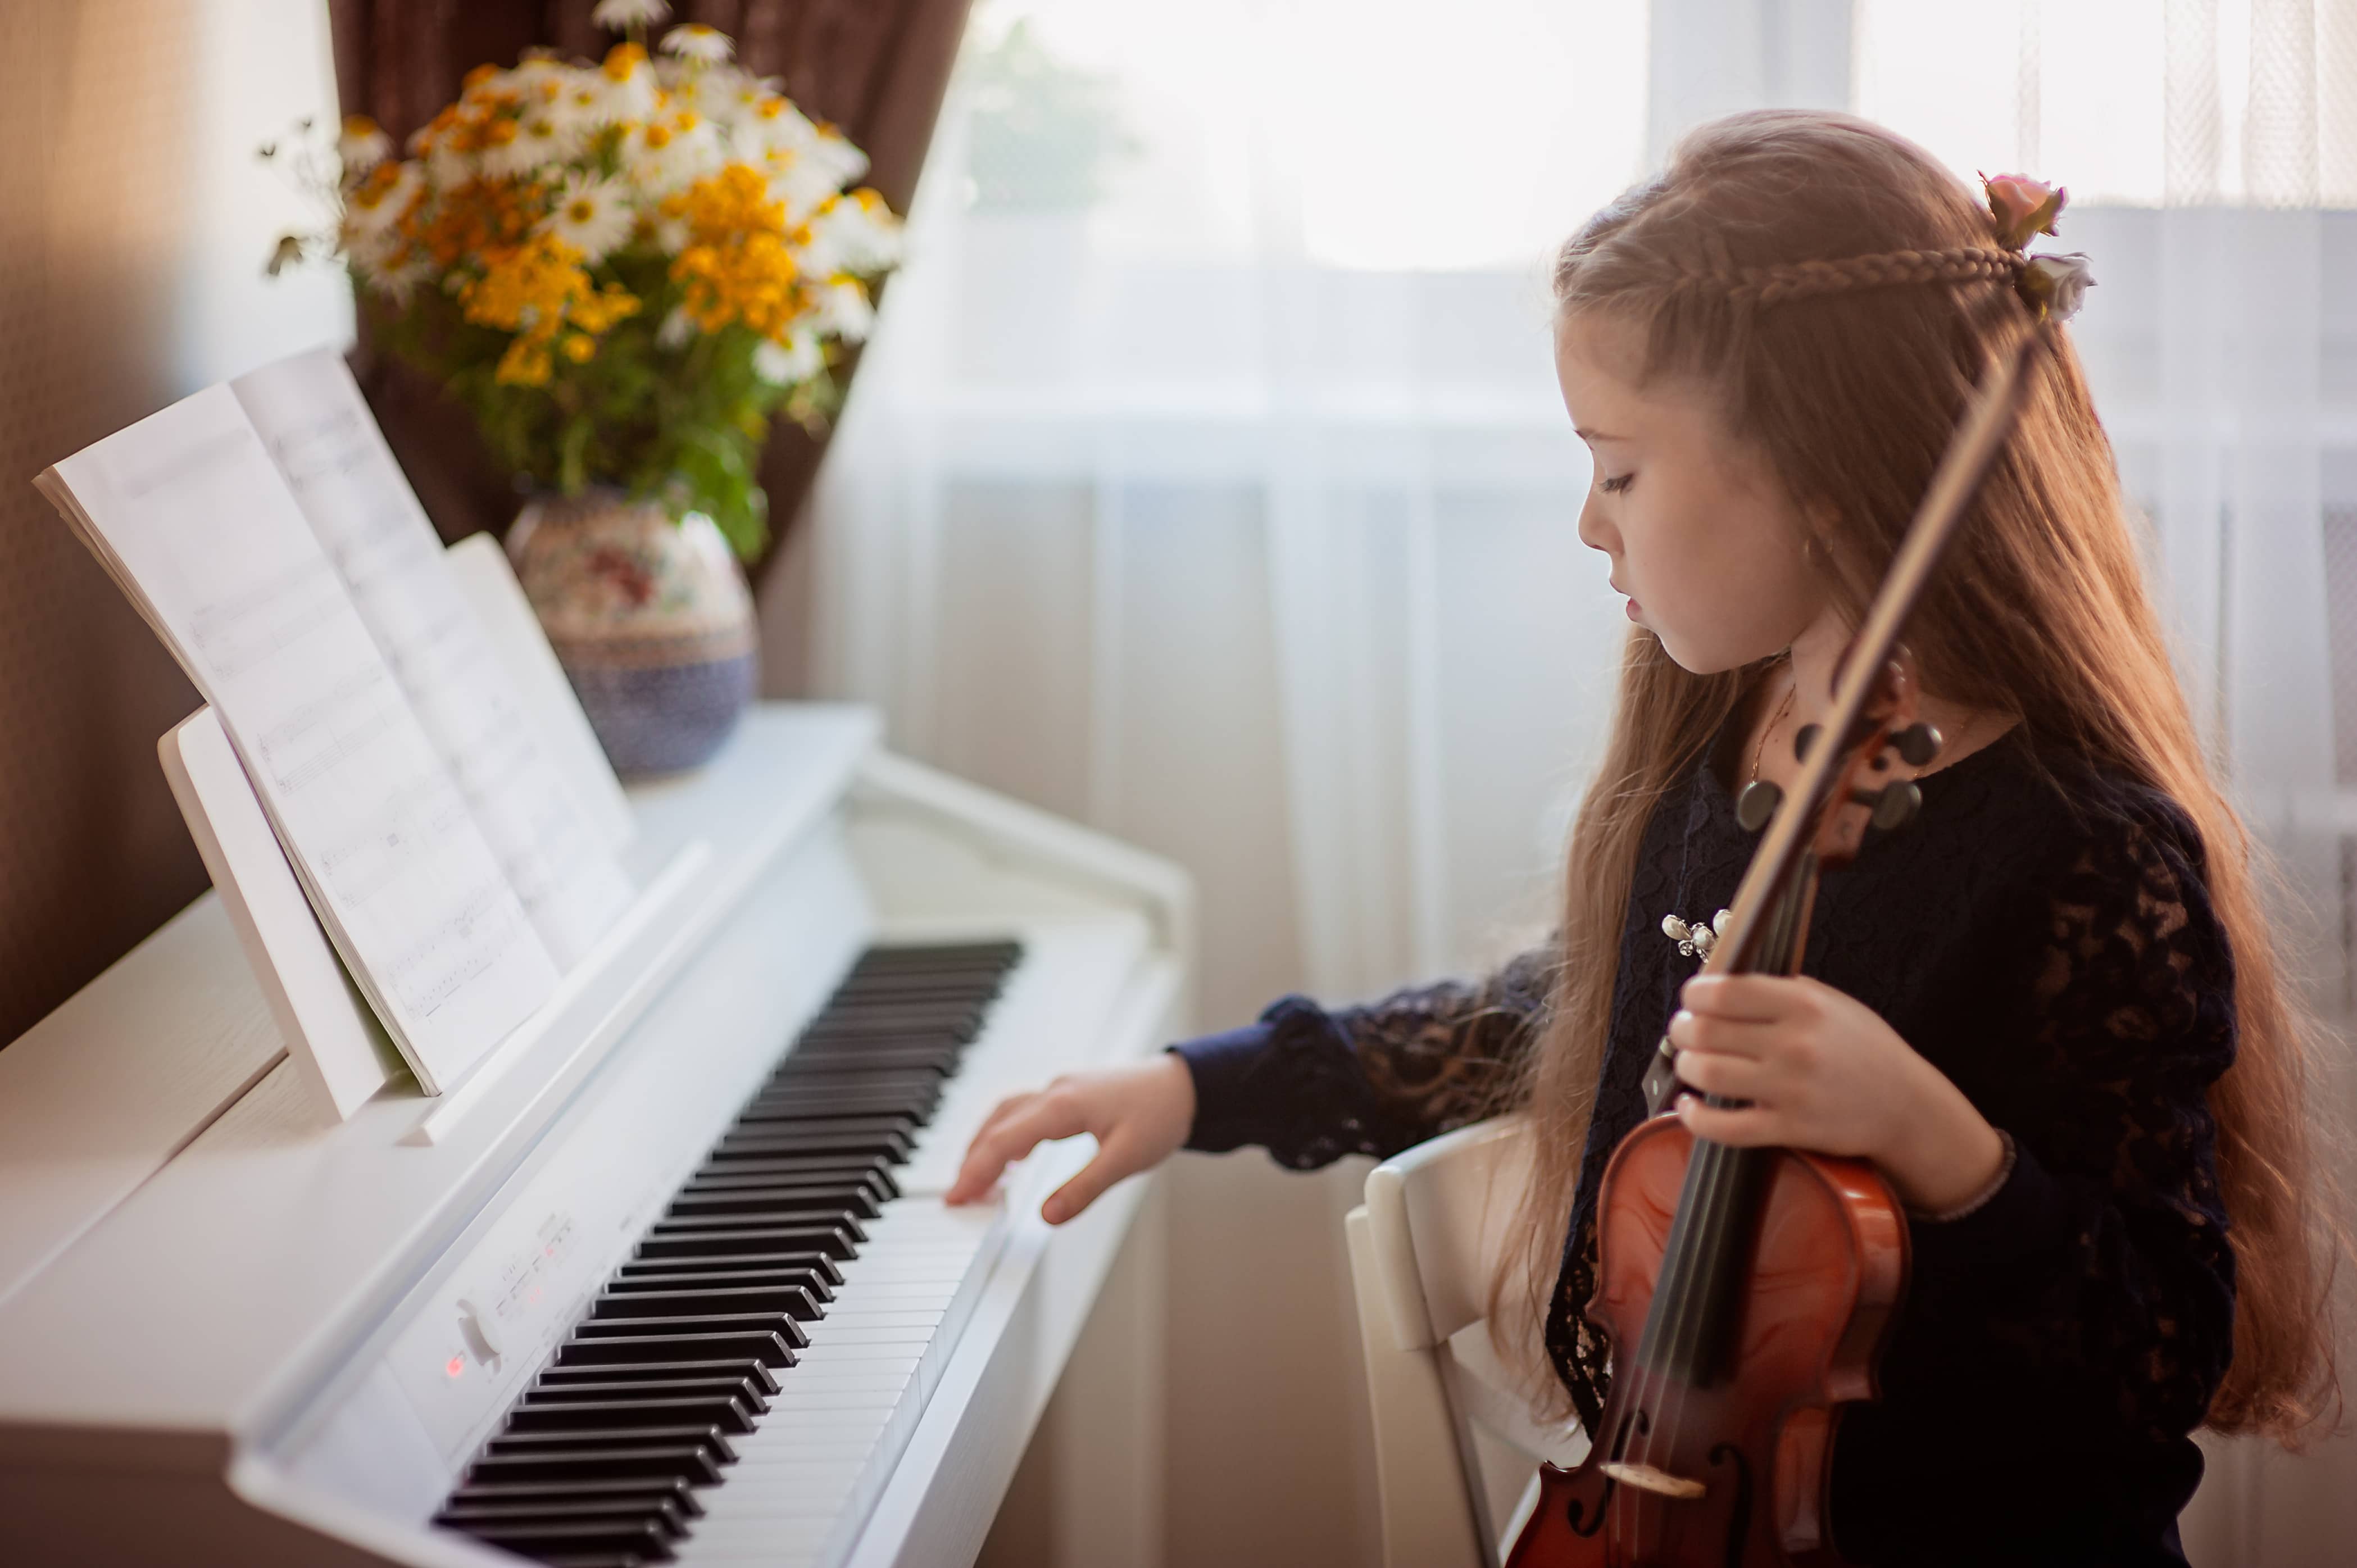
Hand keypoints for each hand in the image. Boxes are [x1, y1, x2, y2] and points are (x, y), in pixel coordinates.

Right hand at [942, 1054, 1195, 1223]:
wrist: (1186, 1084)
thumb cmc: (1161, 1115)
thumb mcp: (1127, 1159)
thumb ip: (1084, 1188)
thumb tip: (1046, 1217)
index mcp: (1063, 1106)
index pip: (1004, 1140)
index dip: (976, 1171)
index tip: (956, 1198)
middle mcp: (1054, 1092)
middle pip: (997, 1126)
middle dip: (972, 1161)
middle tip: (955, 1197)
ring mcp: (1060, 1089)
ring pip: (1006, 1114)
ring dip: (985, 1145)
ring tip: (973, 1179)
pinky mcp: (1069, 1093)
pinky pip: (1022, 1111)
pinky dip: (1005, 1133)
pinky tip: (1009, 1155)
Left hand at [1667, 972, 2005, 1212]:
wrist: (1906, 1106)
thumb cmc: (1864, 1050)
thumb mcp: (1832, 1003)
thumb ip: (1780, 991)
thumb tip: (1719, 983)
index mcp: (1804, 1004)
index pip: (1724, 991)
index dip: (1694, 995)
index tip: (1691, 1001)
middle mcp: (1795, 1044)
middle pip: (1705, 1031)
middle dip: (1681, 1030)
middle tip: (1682, 1032)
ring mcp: (1791, 1089)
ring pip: (1706, 1074)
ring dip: (1685, 1067)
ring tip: (1689, 1063)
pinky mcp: (1790, 1129)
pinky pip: (1723, 1127)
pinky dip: (1694, 1117)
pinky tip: (1689, 1106)